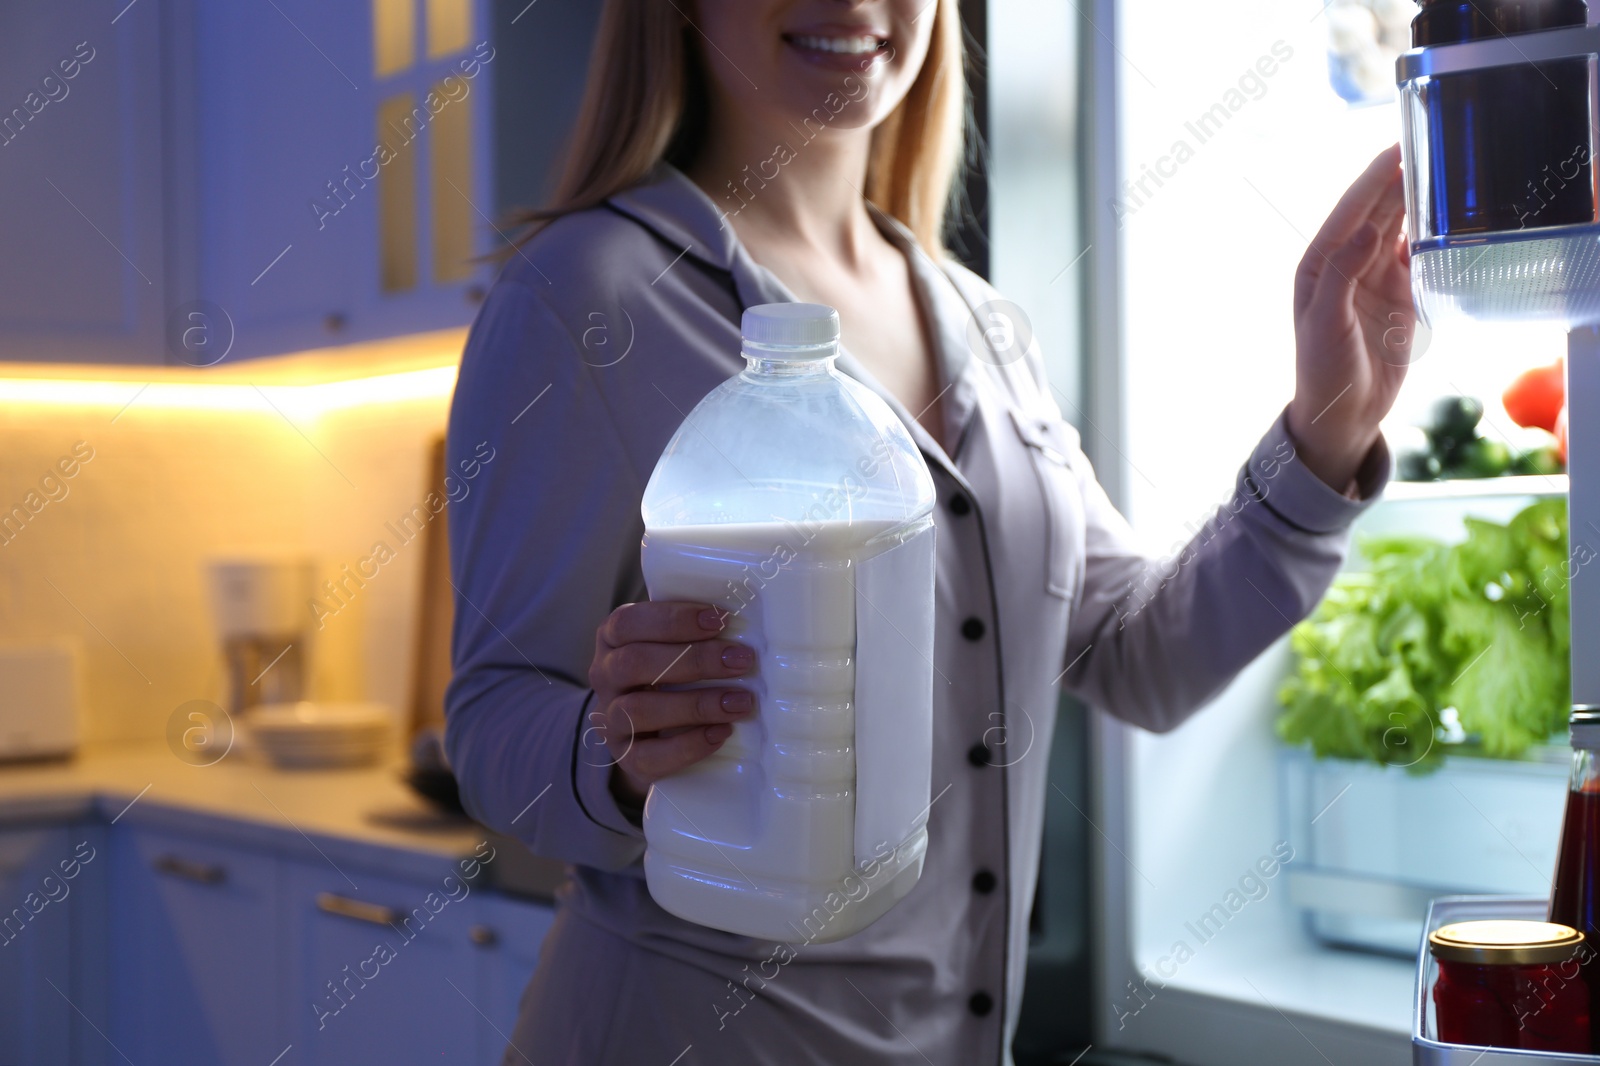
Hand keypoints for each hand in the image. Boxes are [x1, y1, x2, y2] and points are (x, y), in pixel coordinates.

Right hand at [588, 601, 755, 807]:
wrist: (651, 734)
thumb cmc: (672, 675)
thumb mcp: (674, 646)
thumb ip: (697, 633)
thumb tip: (750, 624)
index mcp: (613, 639)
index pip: (628, 623)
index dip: (673, 620)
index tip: (719, 620)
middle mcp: (604, 677)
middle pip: (634, 663)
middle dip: (694, 660)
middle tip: (741, 660)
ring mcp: (610, 720)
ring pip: (637, 711)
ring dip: (695, 704)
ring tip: (740, 702)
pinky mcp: (626, 758)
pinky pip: (648, 756)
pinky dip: (688, 745)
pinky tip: (720, 733)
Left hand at [1287, 143, 1413, 492]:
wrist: (1343, 413)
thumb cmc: (1322, 370)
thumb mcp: (1325, 323)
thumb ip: (1343, 275)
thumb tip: (1367, 230)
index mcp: (1319, 266)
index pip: (1350, 212)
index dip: (1373, 179)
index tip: (1397, 148)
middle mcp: (1346, 265)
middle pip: (1376, 212)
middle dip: (1399, 180)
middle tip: (1431, 146)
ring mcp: (1374, 278)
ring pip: (1398, 229)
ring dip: (1418, 202)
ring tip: (1444, 171)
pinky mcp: (1400, 295)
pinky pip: (1416, 255)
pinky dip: (1430, 235)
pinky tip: (1447, 215)